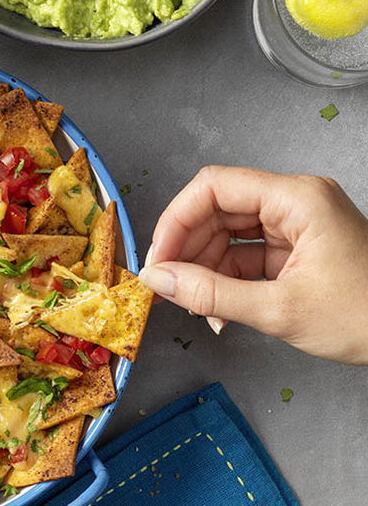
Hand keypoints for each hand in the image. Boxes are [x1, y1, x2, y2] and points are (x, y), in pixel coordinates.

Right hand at [138, 166, 367, 363]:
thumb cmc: (365, 317)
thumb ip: (212, 294)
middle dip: (186, 248)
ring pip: (227, 234)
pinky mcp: (295, 250)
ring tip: (193, 305)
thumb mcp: (279, 310)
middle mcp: (295, 203)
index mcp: (298, 200)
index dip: (176, 220)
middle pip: (217, 209)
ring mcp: (296, 226)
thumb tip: (160, 281)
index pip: (215, 187)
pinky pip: (245, 255)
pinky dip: (225, 280)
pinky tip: (216, 308)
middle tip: (165, 286)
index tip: (158, 259)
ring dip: (203, 268)